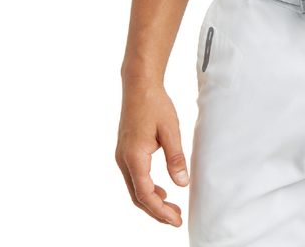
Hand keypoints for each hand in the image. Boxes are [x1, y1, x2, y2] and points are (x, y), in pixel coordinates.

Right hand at [115, 81, 188, 225]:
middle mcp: (124, 160)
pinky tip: (161, 190)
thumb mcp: (171, 130)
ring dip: (151, 201)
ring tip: (171, 207)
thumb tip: (182, 184)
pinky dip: (147, 188)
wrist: (139, 85)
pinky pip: (134, 177)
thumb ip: (175, 158)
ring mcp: (122, 156)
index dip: (160, 211)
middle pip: (137, 196)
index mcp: (134, 157)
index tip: (176, 219)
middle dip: (156, 211)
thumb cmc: (154, 104)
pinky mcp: (125, 151)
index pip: (145, 194)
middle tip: (176, 219)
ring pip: (135, 188)